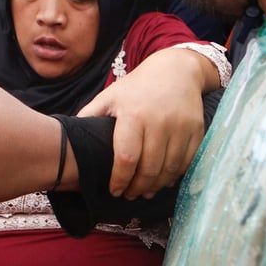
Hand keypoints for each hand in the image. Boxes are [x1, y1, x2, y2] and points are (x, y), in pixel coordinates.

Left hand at [79, 48, 208, 199]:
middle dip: (137, 188)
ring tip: (145, 191)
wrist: (176, 70)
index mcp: (133, 114)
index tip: (115, 191)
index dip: (119, 180)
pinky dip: (175, 176)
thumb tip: (68, 139)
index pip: (126, 158)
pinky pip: (187, 162)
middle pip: (149, 168)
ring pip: (169, 169)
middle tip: (129, 195)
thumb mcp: (110, 96)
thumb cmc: (137, 87)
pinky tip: (164, 180)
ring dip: (156, 186)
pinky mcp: (196, 130)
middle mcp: (159, 121)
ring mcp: (180, 126)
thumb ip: (89, 116)